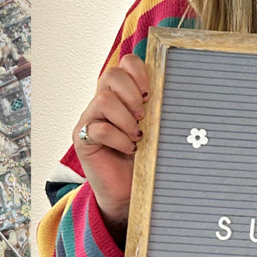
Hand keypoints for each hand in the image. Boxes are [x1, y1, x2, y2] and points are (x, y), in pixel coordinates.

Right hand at [73, 53, 149, 230]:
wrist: (128, 193)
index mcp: (121, 95)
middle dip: (132, 94)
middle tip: (143, 116)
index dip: (138, 71)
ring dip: (126, 119)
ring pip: (104, 99)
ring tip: (137, 135)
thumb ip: (157, 109)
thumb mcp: (155, 129)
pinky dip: (118, 138)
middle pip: (110, 74)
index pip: (125, 64)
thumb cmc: (144, 160)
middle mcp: (102, 102)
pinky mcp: (82, 139)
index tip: (151, 93)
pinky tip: (129, 149)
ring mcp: (89, 120)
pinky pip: (98, 129)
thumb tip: (174, 91)